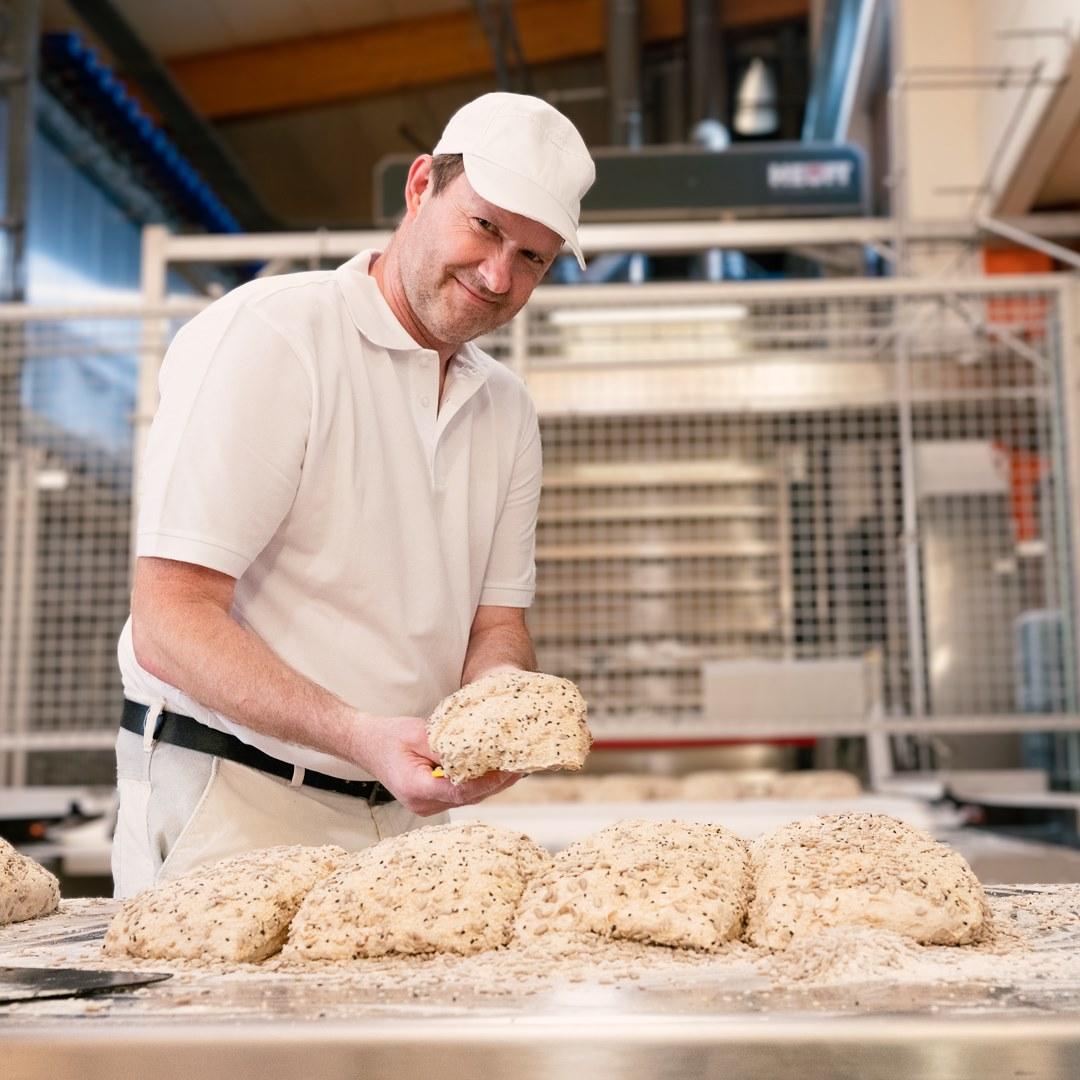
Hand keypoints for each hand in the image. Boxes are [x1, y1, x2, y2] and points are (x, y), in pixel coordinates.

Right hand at [351, 713, 518, 815]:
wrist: (366, 744)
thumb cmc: (389, 736)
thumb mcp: (419, 733)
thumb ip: (446, 746)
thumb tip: (477, 751)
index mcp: (416, 788)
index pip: (460, 790)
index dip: (488, 781)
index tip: (510, 769)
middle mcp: (423, 804)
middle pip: (468, 798)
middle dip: (496, 783)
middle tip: (522, 767)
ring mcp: (427, 806)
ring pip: (467, 798)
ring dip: (490, 784)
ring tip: (516, 768)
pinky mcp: (431, 801)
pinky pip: (460, 794)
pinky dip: (477, 783)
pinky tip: (495, 770)